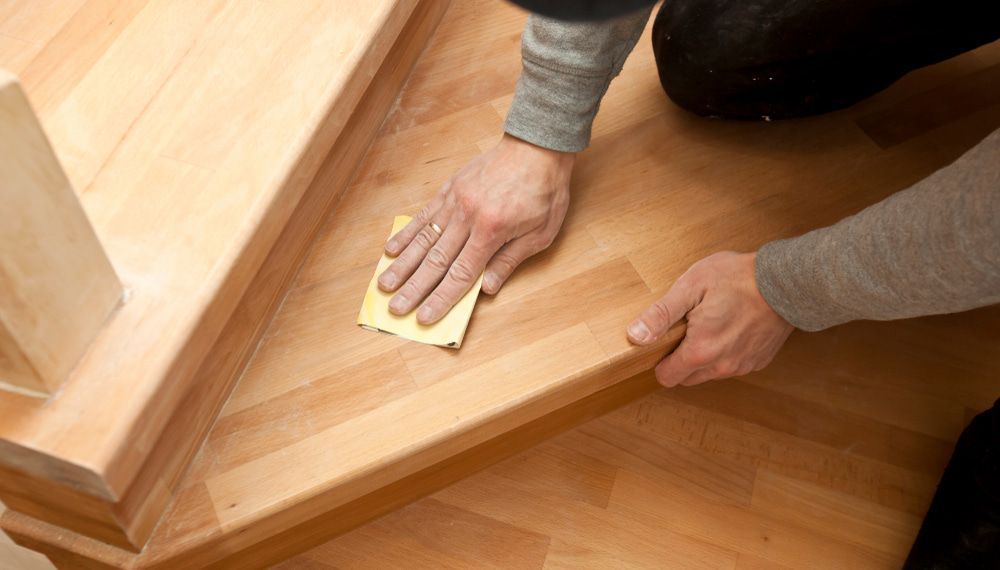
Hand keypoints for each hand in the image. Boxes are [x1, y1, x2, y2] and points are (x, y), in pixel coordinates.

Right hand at [378, 134, 573, 323]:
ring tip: (384, 283)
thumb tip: (486, 288)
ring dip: (402, 264)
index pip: (460, 274)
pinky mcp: (449, 189)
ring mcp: (455, 202)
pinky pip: (424, 215)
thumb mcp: (541, 232)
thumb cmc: (545, 190)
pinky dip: (406, 233)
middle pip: (435, 261)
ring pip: (423, 239)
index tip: (424, 316)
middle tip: (395, 308)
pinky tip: (391, 249)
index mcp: (491, 231)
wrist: (537, 145)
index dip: (441, 298)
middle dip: (414, 288)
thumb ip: (510, 260)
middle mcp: (467, 217)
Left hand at [626, 251, 793, 386]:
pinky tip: (730, 326)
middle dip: (680, 358)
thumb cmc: (738, 278)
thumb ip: (661, 315)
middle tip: (688, 326)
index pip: (666, 377)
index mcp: (701, 351)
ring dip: (703, 356)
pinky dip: (724, 352)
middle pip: (686, 377)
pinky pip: (730, 365)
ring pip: (708, 373)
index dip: (660, 359)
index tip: (666, 338)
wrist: (787, 281)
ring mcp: (741, 366)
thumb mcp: (691, 287)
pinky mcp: (757, 362)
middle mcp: (721, 366)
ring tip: (711, 322)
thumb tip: (635, 336)